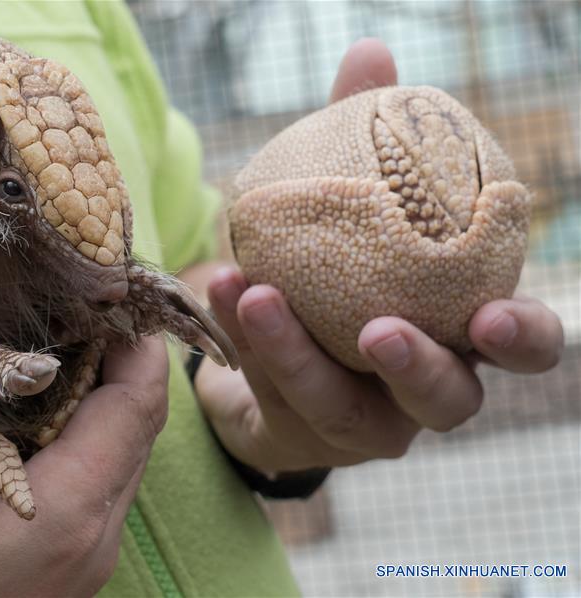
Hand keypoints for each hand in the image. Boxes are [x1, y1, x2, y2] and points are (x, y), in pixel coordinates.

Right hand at [0, 266, 167, 596]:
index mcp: (63, 514)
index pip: (139, 401)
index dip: (133, 335)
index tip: (99, 283)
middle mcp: (92, 541)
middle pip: (139, 423)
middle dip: (117, 356)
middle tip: (72, 298)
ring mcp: (85, 562)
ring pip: (125, 457)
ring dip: (103, 397)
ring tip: (55, 341)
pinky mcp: (67, 571)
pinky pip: (103, 487)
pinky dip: (88, 438)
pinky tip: (36, 411)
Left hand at [196, 39, 563, 475]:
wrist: (273, 344)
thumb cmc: (339, 269)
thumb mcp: (357, 208)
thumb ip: (372, 142)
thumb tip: (370, 54)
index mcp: (455, 330)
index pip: (518, 345)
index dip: (521, 337)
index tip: (493, 314)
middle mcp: (421, 387)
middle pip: (448, 401)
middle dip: (418, 369)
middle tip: (378, 330)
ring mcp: (362, 422)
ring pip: (341, 407)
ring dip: (294, 351)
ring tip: (255, 292)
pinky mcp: (300, 433)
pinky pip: (272, 392)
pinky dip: (244, 337)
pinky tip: (220, 284)